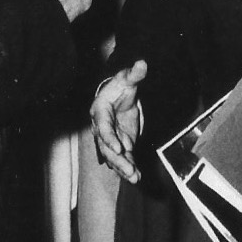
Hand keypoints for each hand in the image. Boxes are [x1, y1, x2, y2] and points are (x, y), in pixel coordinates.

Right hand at [91, 60, 146, 183]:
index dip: (109, 138)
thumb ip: (134, 73)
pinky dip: (130, 167)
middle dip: (118, 160)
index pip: (103, 127)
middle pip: (107, 147)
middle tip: (130, 170)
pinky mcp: (120, 144)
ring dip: (124, 168)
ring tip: (135, 178)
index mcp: (100, 112)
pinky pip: (123, 158)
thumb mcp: (126, 79)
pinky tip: (138, 177)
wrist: (118, 97)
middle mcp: (101, 128)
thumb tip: (142, 63)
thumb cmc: (119, 86)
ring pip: (114, 156)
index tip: (120, 148)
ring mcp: (111, 139)